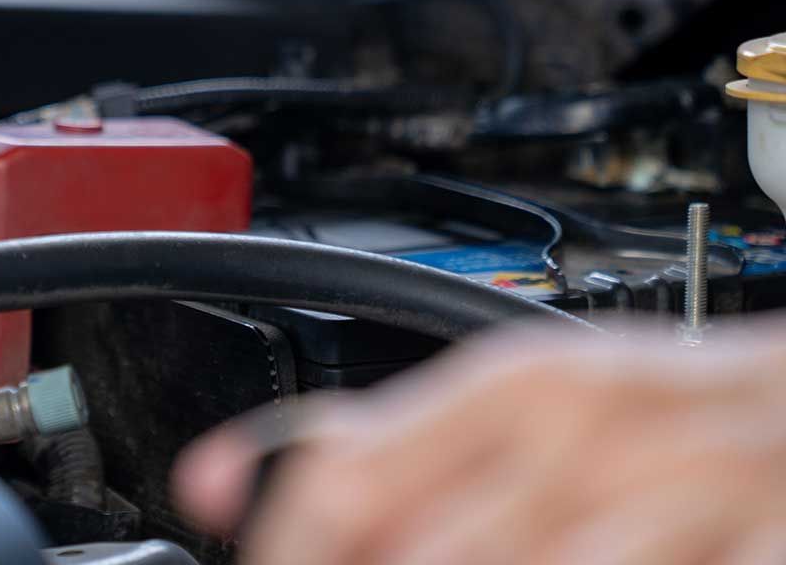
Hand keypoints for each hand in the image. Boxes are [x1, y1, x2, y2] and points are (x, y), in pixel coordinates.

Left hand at [175, 324, 785, 564]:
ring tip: (455, 564)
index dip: (287, 550)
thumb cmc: (661, 415)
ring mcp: (689, 501)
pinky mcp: (764, 551)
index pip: (348, 482)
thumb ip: (373, 443)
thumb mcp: (519, 404)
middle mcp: (595, 441)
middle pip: (426, 558)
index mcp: (519, 389)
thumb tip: (206, 482)